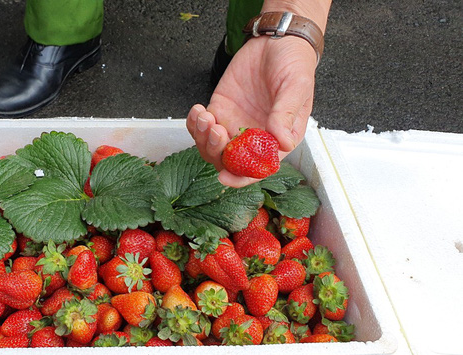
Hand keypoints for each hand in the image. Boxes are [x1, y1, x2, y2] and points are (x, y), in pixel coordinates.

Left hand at [187, 35, 317, 186]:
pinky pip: (202, 126)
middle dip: (216, 151)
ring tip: (205, 115)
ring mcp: (234, 124)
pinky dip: (195, 123)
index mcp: (277, 140)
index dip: (241, 177)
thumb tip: (282, 141)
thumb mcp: (295, 86)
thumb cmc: (293, 64)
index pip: (258, 168)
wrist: (276, 40)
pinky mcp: (220, 110)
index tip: (224, 177)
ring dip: (203, 137)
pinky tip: (198, 110)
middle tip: (215, 130)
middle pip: (228, 160)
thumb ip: (286, 114)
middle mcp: (254, 137)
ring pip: (211, 146)